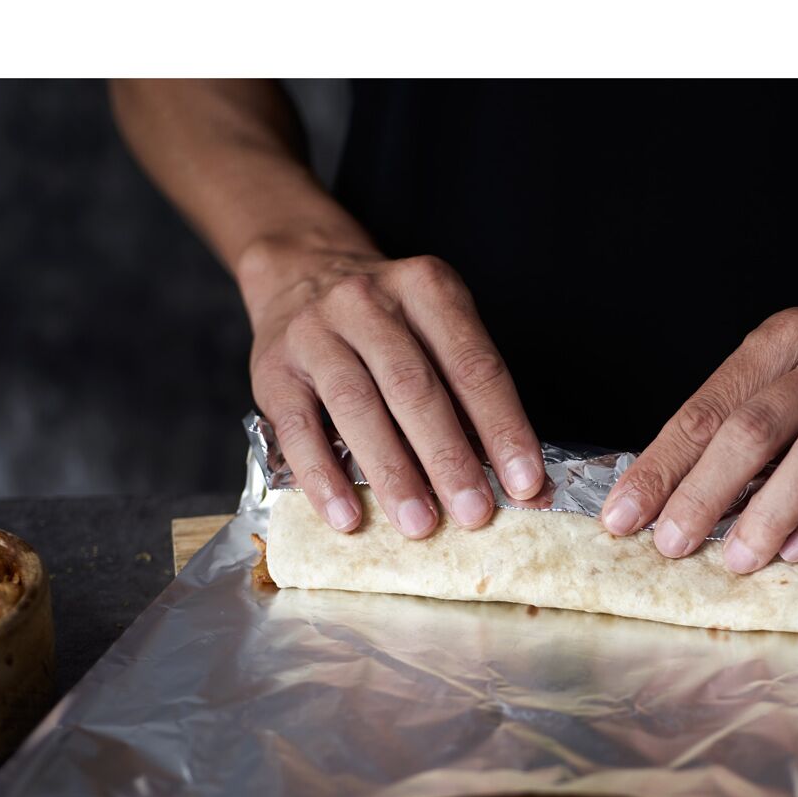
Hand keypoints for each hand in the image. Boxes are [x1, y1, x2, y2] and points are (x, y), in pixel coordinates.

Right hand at [241, 236, 544, 536]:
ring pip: (358, 407)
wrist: (298, 272)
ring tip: (419, 524)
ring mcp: (315, 333)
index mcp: (426, 288)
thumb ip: (468, 393)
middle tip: (475, 512)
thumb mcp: (433, 327)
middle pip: (415, 388)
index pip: (474, 366)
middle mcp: (368, 303)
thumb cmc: (386, 320)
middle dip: (449, 457)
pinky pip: (298, 429)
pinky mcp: (273, 370)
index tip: (525, 482)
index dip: (503, 427)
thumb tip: (514, 478)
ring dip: (392, 473)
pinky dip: (323, 477)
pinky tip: (346, 516)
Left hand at [601, 286, 797, 570]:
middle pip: (755, 429)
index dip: (660, 466)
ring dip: (770, 512)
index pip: (707, 408)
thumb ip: (745, 412)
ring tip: (735, 558)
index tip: (622, 514)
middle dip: (703, 492)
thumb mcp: (796, 360)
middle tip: (669, 543)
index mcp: (782, 340)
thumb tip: (675, 488)